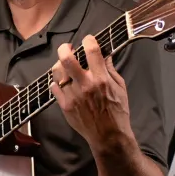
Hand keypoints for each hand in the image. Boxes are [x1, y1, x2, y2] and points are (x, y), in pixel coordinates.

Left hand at [50, 36, 133, 154]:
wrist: (108, 135)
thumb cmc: (118, 111)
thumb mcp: (120, 87)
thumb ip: (110, 69)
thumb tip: (104, 54)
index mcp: (100, 79)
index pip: (92, 51)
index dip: (89, 40)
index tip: (88, 39)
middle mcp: (84, 85)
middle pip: (67, 59)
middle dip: (65, 48)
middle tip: (68, 47)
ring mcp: (72, 95)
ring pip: (57, 72)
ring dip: (60, 65)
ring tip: (64, 65)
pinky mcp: (64, 105)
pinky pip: (54, 88)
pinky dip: (57, 82)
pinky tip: (63, 82)